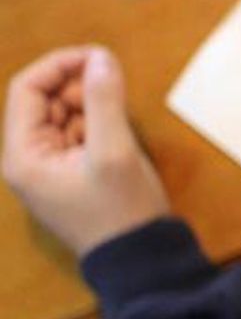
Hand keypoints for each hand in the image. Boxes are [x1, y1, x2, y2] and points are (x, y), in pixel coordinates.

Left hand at [3, 46, 170, 257]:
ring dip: (89, 103)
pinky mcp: (72, 176)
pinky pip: (78, 136)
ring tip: (120, 110)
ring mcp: (50, 170)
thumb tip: (101, 58)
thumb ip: (104, 101)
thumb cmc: (122, 211)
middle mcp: (27, 161)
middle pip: (42, 101)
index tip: (99, 57)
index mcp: (23, 155)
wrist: (140, 262)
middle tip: (115, 82)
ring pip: (62, 116)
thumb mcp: (114, 152)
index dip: (59, 65)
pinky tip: (119, 131)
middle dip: (77, 85)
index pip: (26, 89)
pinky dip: (97, 124)